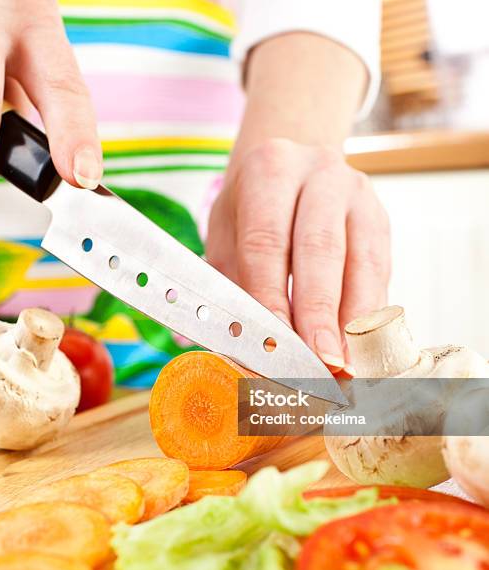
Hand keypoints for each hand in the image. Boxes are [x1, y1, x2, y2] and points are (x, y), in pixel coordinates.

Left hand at [206, 139, 389, 374]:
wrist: (294, 164)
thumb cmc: (254, 206)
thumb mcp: (229, 231)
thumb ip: (232, 280)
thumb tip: (239, 341)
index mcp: (270, 171)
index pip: (267, 242)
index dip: (272, 295)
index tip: (275, 341)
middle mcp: (319, 176)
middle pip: (320, 249)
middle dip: (319, 312)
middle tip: (318, 359)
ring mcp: (358, 196)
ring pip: (361, 263)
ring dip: (353, 320)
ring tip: (345, 364)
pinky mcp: (381, 221)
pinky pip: (380, 273)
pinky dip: (370, 314)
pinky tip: (361, 346)